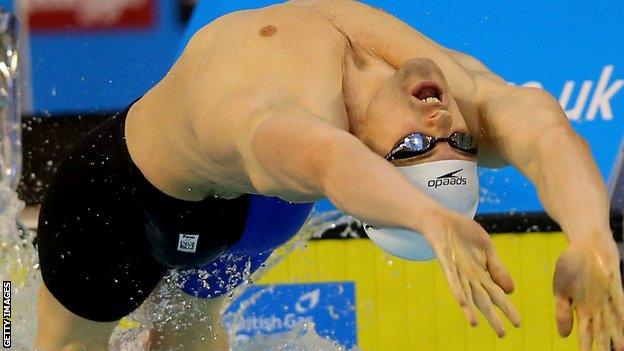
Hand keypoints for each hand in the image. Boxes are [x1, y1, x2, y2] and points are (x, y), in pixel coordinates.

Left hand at [421, 210, 520, 336]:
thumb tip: (510, 291)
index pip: (496, 294)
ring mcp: (456, 268)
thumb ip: (497, 268)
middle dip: (492, 316)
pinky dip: (456, 288)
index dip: (507, 308)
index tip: (518, 324)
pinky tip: (461, 301)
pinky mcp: (444, 259)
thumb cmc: (463, 233)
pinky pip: (450, 276)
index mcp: (480, 273)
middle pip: (482, 299)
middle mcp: (468, 275)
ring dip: (469, 309)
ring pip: (464, 292)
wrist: (441, 218)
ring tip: (475, 324)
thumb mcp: (487, 248)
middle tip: (502, 335)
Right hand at [553, 234, 623, 350]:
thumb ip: (562, 312)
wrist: (584, 243)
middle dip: (603, 346)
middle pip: (602, 331)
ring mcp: (607, 297)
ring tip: (620, 349)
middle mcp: (597, 306)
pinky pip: (620, 303)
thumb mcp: (560, 289)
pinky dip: (623, 315)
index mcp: (582, 308)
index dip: (585, 345)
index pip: (585, 332)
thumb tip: (563, 335)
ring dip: (617, 335)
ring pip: (614, 321)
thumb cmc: (570, 265)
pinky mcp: (615, 286)